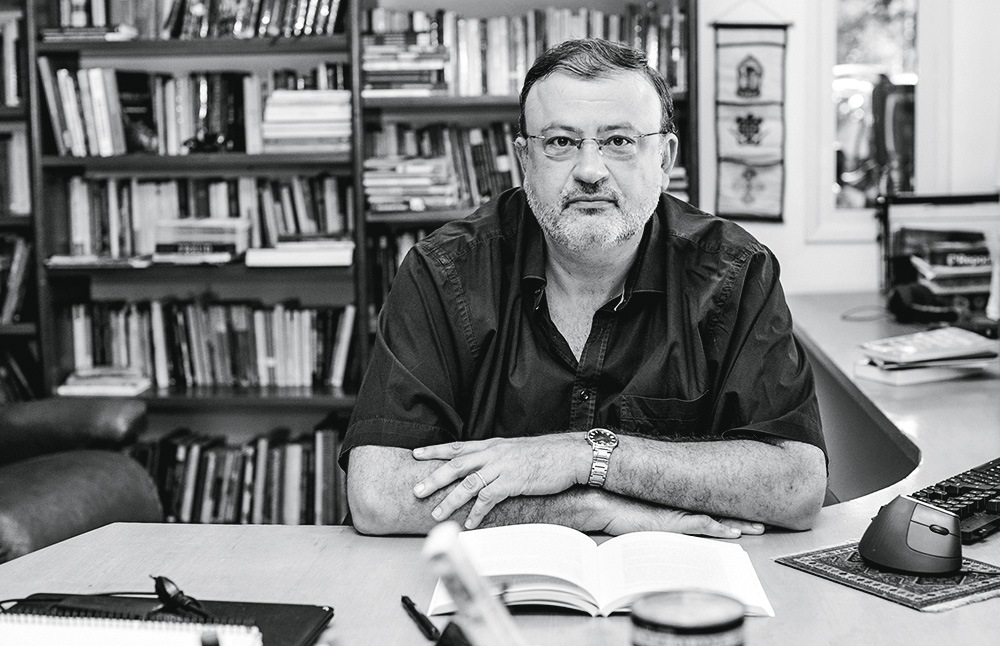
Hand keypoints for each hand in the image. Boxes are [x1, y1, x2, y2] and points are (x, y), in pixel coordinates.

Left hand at [411, 434, 588, 527]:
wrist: (568, 455)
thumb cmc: (545, 454)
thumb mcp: (515, 450)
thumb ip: (496, 457)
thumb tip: (482, 466)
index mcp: (492, 445)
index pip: (457, 447)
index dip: (435, 450)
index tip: (417, 454)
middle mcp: (493, 454)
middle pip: (456, 465)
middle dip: (434, 478)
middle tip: (417, 490)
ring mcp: (502, 467)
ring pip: (469, 483)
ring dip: (451, 499)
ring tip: (437, 513)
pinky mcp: (513, 482)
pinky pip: (489, 498)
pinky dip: (477, 512)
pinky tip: (470, 522)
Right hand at [603, 501, 765, 538]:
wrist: (604, 503)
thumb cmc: (621, 510)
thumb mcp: (647, 518)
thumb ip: (662, 520)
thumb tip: (669, 525)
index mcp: (678, 506)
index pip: (711, 508)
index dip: (731, 511)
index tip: (749, 514)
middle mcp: (682, 507)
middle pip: (720, 511)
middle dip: (743, 517)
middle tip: (763, 521)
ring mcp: (679, 513)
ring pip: (716, 517)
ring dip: (738, 523)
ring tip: (758, 527)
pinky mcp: (672, 520)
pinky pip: (700, 524)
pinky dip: (717, 528)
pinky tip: (732, 532)